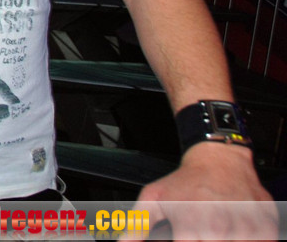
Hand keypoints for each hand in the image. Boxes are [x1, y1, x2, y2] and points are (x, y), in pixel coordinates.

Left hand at [126, 142, 276, 240]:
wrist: (219, 158)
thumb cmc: (188, 180)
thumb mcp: (155, 198)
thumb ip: (139, 224)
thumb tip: (125, 240)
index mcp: (192, 228)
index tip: (183, 237)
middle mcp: (220, 231)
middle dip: (203, 240)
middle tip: (200, 230)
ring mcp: (247, 231)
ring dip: (226, 240)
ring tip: (216, 229)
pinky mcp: (267, 230)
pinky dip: (247, 239)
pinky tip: (233, 230)